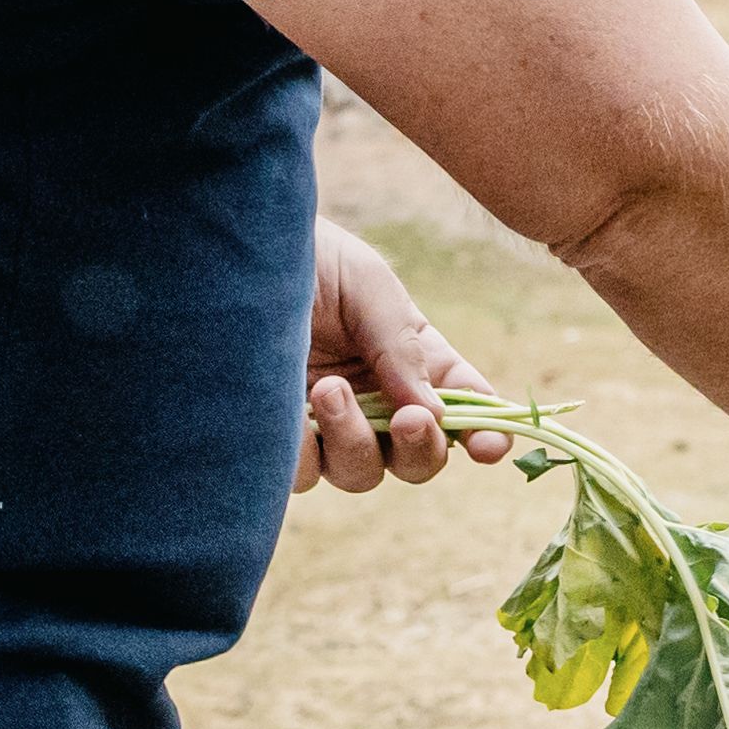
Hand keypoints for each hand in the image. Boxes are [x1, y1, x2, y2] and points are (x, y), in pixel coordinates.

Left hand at [298, 220, 503, 494]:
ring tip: (327, 387)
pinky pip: (302, 474)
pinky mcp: (277, 439)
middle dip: (420, 447)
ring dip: (355, 440)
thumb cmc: (310, 260)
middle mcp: (377, 403)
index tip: (490, 448)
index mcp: (415, 363)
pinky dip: (302, 452)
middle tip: (408, 418)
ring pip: (361, 473)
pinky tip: (286, 409)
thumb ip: (403, 349)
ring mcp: (326, 426)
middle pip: (417, 460)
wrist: (237, 254)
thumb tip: (436, 416)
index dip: (486, 435)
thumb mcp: (370, 288)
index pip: (464, 409)